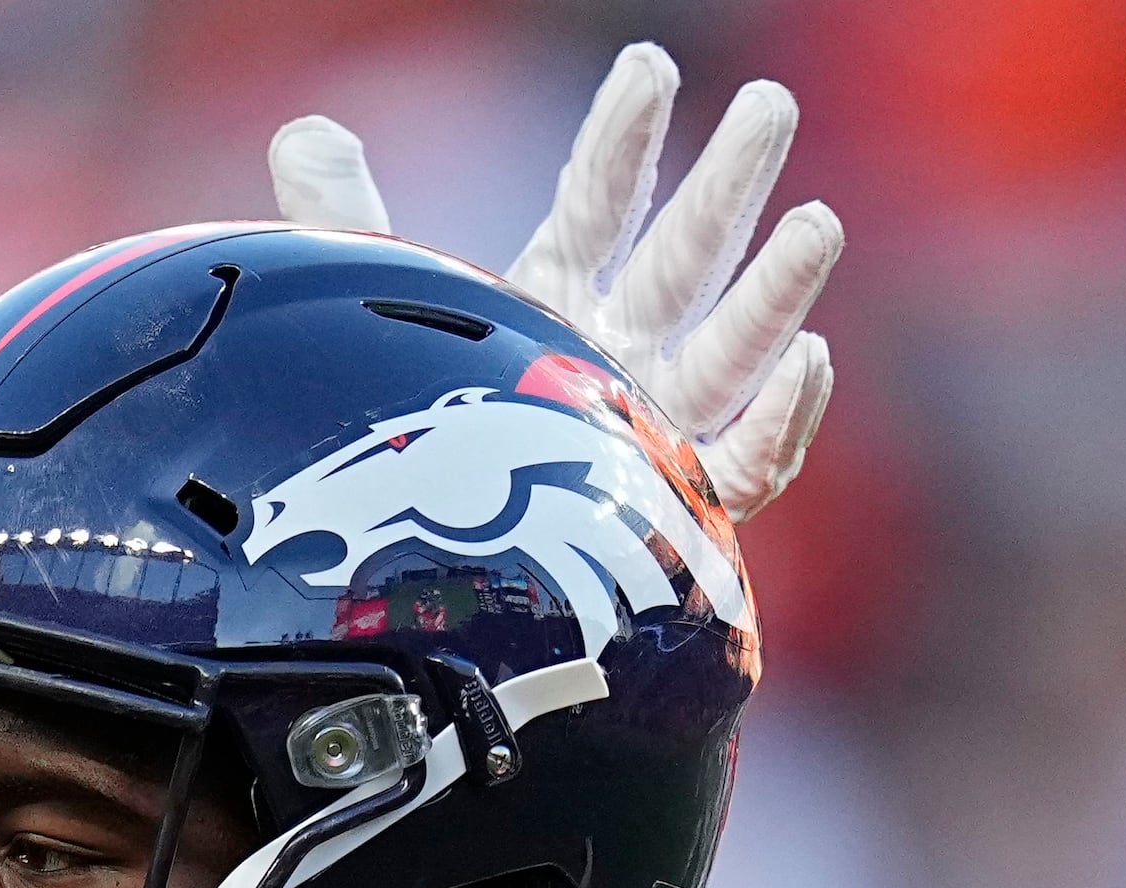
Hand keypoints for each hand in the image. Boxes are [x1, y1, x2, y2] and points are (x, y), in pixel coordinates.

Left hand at [270, 40, 841, 518]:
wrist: (400, 581)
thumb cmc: (394, 446)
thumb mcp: (369, 321)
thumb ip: (341, 222)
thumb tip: (307, 133)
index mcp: (551, 302)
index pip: (597, 203)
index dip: (622, 138)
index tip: (648, 69)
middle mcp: (615, 357)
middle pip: (685, 259)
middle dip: (728, 184)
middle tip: (767, 107)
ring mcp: (654, 429)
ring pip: (730, 355)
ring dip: (777, 292)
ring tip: (818, 223)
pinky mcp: (674, 511)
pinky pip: (742, 468)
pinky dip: (779, 419)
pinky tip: (809, 362)